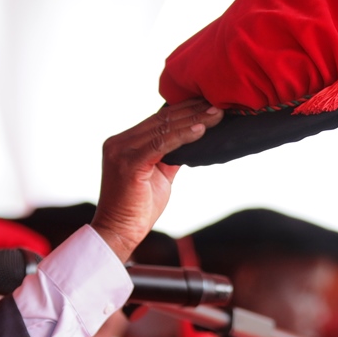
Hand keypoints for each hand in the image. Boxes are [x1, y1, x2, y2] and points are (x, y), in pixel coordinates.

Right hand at [92, 100, 222, 260]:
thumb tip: (191, 142)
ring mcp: (121, 151)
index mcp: (124, 142)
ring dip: (193, 121)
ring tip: (216, 115)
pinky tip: (201, 131)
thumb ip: (170, 157)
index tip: (208, 104)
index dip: (185, 110)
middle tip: (218, 105)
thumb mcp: (158, 176)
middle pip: (162, 120)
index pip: (158, 120)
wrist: (119, 232)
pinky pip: (161, 144)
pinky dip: (183, 137)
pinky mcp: (128, 163)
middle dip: (192, 111)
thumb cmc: (138, 209)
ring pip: (163, 129)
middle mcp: (120, 142)